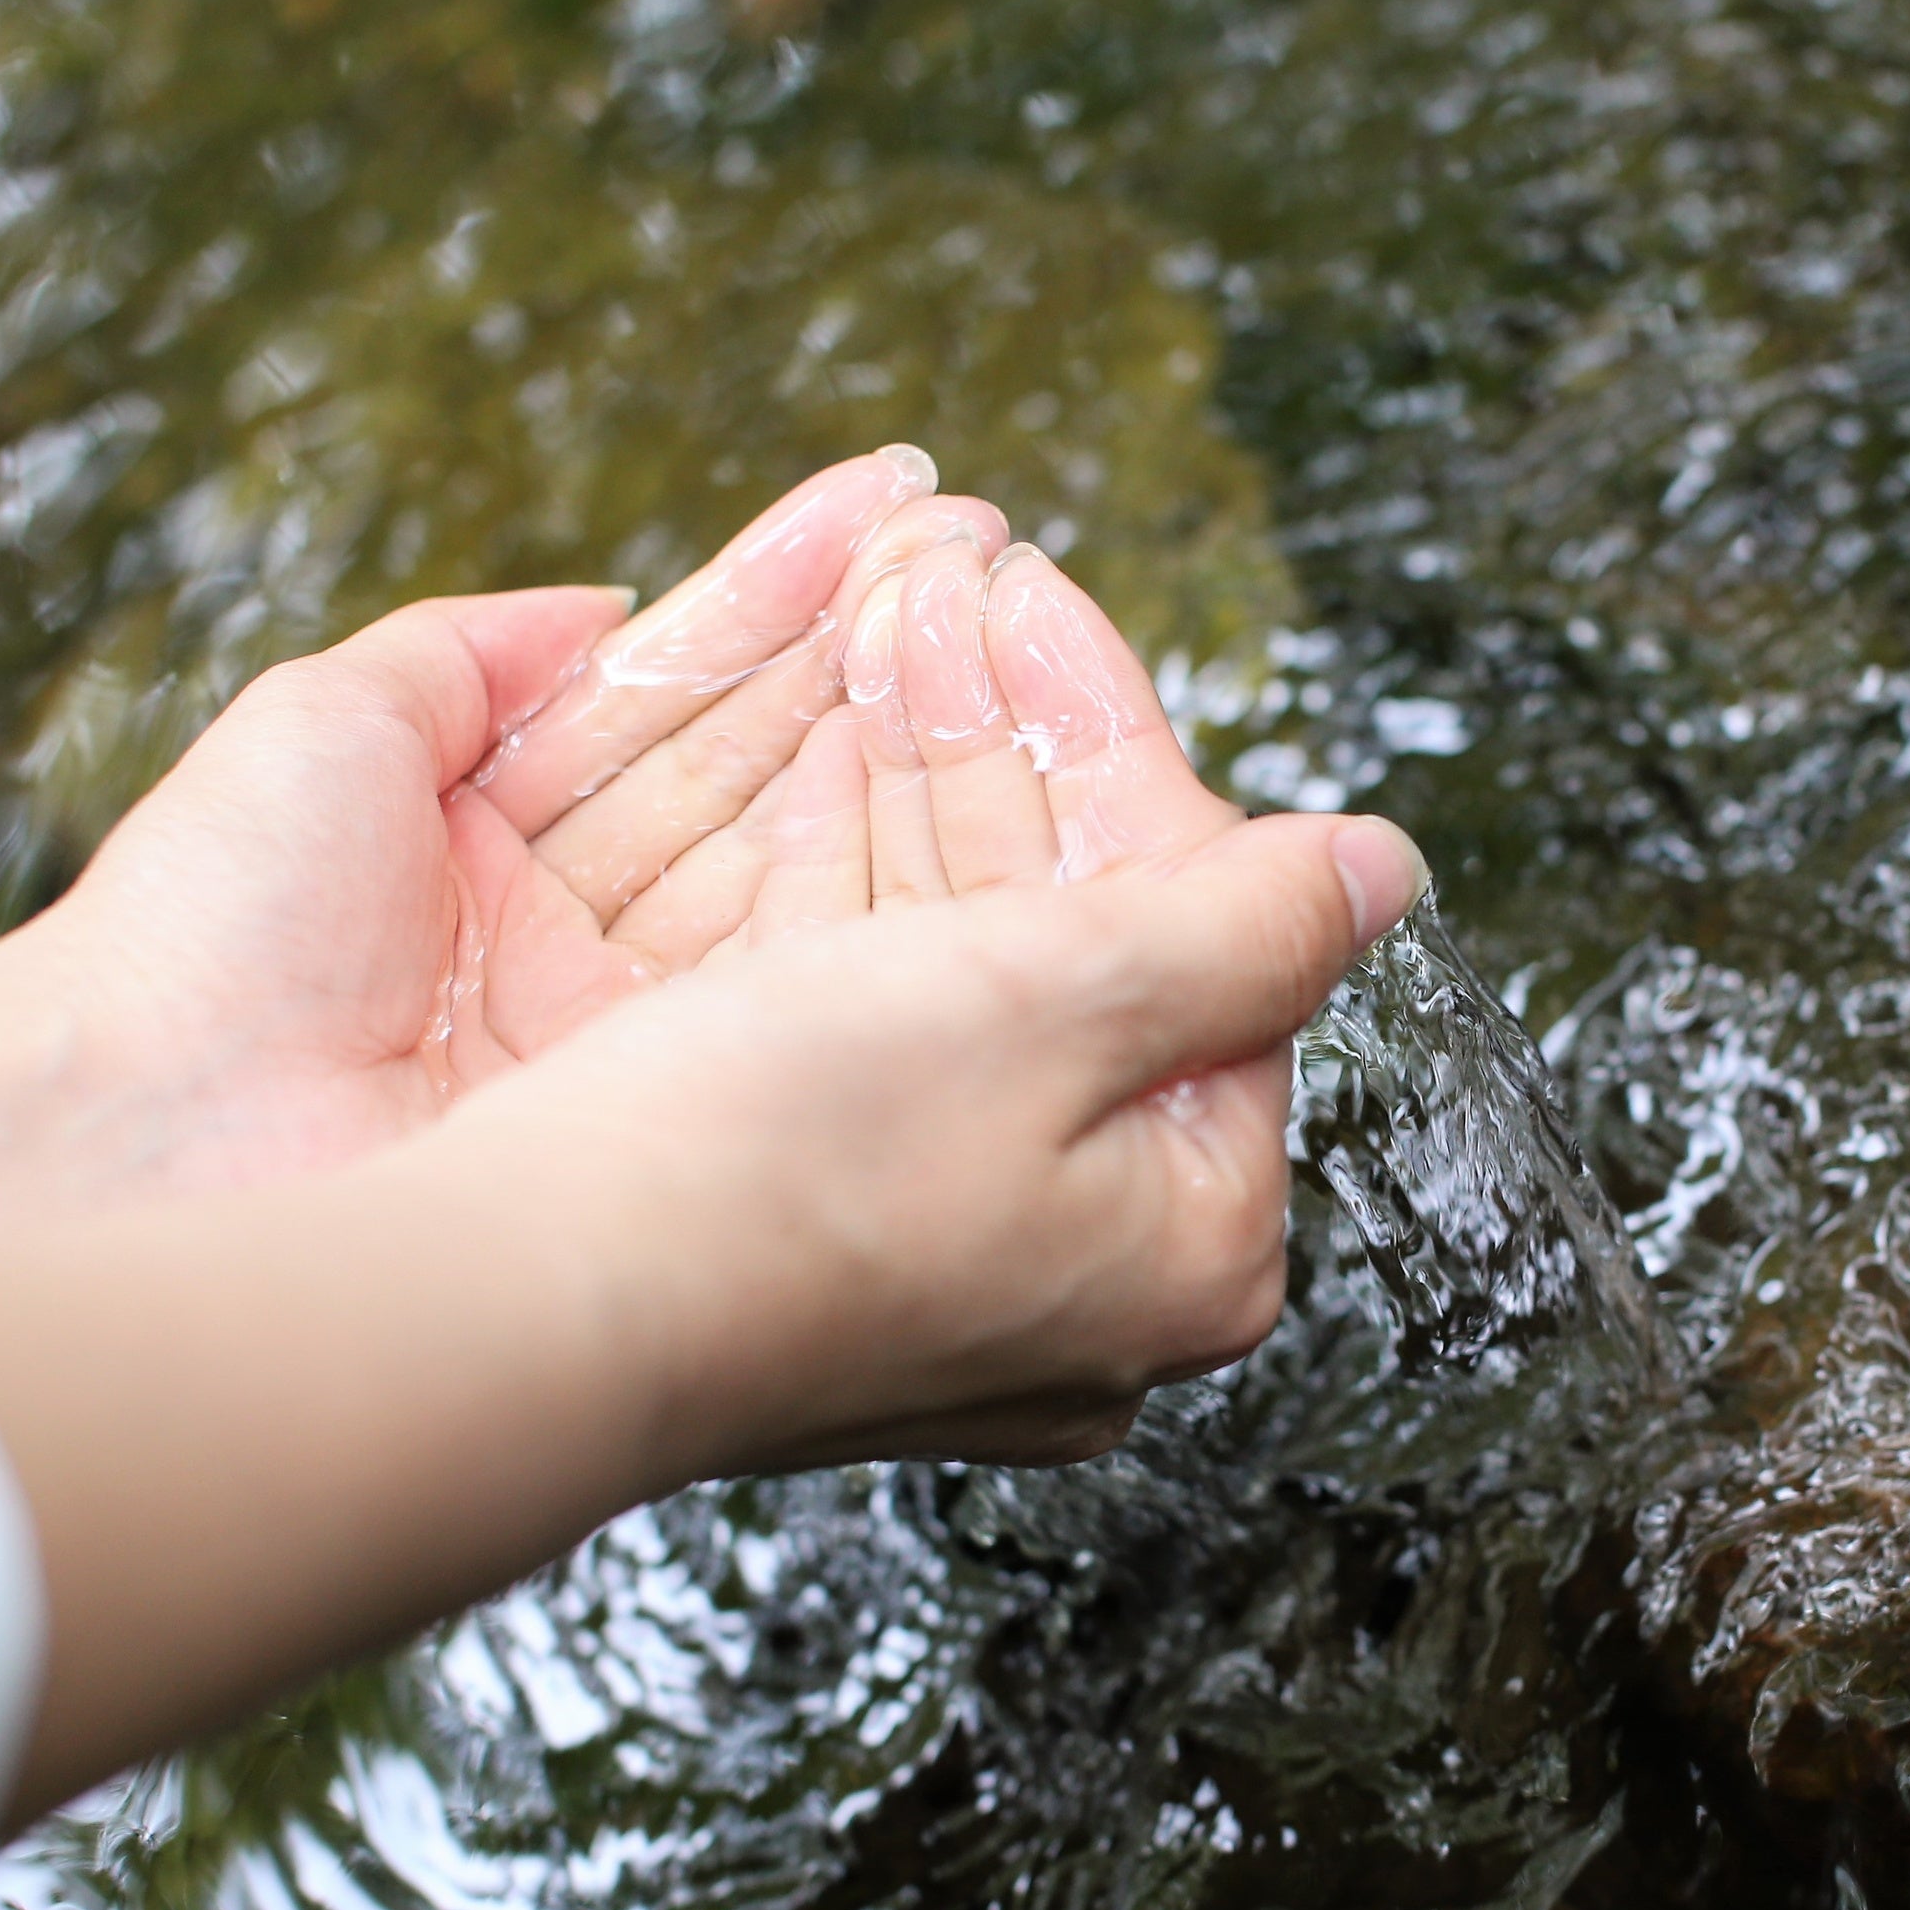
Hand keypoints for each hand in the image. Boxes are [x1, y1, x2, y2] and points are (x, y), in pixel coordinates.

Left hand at [0, 447, 1019, 1190]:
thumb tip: (601, 609)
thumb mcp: (330, 725)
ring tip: (999, 608)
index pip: (667, 709)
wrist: (151, 1138)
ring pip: (796, 854)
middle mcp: (575, 949)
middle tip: (986, 553)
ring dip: (898, 731)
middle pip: (753, 775)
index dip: (778, 608)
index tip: (886, 520)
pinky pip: (799, 957)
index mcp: (485, 860)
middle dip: (871, 658)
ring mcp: (632, 1032)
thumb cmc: (193, 942)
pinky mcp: (672, 1101)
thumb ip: (472, 654)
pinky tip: (962, 748)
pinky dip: (883, 851)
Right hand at [525, 534, 1270, 1455]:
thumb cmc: (785, 1173)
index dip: (1110, 747)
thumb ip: (1245, 925)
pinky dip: (857, 912)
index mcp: (1197, 1242)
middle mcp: (1098, 1285)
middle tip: (946, 596)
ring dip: (927, 799)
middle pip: (1096, 962)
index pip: (1209, 937)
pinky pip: (885, 1052)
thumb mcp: (1060, 999)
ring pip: (979, 990)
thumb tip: (1385, 873)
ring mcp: (962, 1280)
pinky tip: (819, 777)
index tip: (1035, 607)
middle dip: (1009, 757)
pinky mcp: (838, 1258)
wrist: (523, 1312)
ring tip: (881, 634)